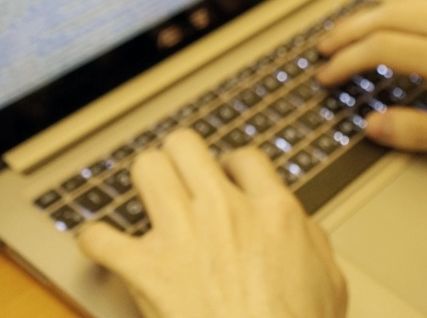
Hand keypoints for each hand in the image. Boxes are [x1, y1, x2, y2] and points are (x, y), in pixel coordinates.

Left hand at [77, 129, 346, 317]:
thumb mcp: (330, 281)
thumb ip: (311, 241)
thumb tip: (297, 224)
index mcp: (273, 212)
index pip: (244, 157)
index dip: (232, 166)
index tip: (225, 181)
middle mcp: (225, 212)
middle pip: (187, 145)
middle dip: (179, 159)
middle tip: (179, 178)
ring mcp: (182, 237)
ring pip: (146, 168)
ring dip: (143, 183)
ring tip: (146, 199)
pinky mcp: (146, 271)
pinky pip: (100, 237)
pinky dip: (95, 241)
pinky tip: (102, 246)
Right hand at [316, 0, 426, 168]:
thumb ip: (421, 132)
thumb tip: (372, 125)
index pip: (381, 48)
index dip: (345, 60)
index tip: (324, 75)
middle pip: (386, 14)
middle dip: (348, 29)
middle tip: (323, 48)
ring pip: (406, 1)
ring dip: (371, 15)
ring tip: (348, 32)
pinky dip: (399, 9)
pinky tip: (395, 21)